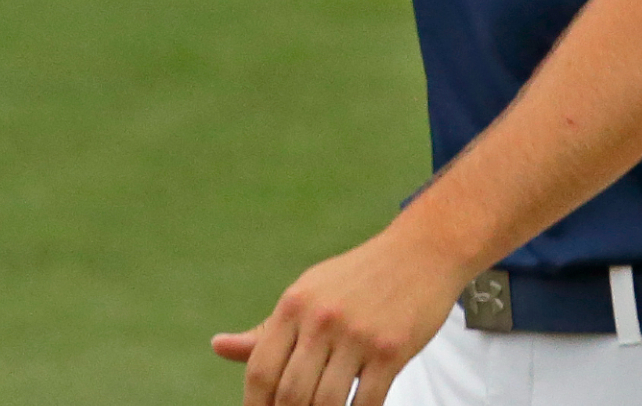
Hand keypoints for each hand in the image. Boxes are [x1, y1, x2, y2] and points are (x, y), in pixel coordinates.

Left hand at [211, 226, 468, 405]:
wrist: (422, 252)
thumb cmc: (359, 278)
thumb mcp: (308, 292)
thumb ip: (267, 329)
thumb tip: (219, 347)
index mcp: (294, 304)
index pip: (260, 369)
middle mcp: (322, 319)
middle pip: (290, 393)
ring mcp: (358, 335)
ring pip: (326, 403)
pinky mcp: (392, 349)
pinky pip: (368, 403)